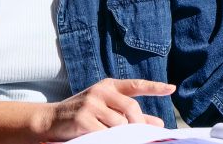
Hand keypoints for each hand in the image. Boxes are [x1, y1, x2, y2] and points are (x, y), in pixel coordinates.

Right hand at [40, 78, 174, 140]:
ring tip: (113, 135)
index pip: (135, 85)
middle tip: (141, 135)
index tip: (171, 88)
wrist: (51, 119)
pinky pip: (105, 132)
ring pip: (119, 122)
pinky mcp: (83, 118)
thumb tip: (158, 123)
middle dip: (139, 123)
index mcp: (108, 86)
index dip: (154, 87)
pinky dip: (108, 138)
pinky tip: (101, 136)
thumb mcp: (106, 110)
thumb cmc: (83, 114)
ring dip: (120, 133)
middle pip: (131, 107)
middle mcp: (100, 91)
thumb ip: (131, 115)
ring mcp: (91, 103)